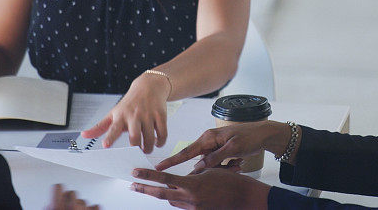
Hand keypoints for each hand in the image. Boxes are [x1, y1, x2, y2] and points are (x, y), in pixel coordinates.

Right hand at [47, 184, 98, 209]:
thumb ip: (50, 208)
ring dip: (80, 205)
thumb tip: (50, 205)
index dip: (58, 189)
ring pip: (83, 200)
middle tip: (67, 206)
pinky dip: (92, 209)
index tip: (59, 189)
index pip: (58, 187)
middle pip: (71, 192)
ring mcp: (84, 208)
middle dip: (69, 198)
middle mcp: (72, 205)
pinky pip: (95, 206)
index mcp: (59, 206)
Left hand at [80, 74, 169, 152]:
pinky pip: (162, 134)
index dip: (110, 138)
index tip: (105, 145)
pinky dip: (161, 142)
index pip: (113, 128)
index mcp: (120, 116)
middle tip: (138, 153)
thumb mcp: (113, 113)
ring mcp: (148, 115)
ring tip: (147, 148)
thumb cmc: (130, 103)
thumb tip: (83, 135)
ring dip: (149, 148)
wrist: (149, 86)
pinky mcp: (160, 115)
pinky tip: (157, 142)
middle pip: (135, 138)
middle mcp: (134, 115)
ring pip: (149, 139)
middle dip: (137, 149)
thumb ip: (100, 127)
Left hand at [132, 167, 268, 209]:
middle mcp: (190, 199)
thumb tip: (182, 179)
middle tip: (133, 185)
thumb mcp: (209, 171)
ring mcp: (194, 208)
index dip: (148, 176)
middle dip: (145, 189)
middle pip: (161, 194)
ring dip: (165, 194)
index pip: (164, 179)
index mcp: (192, 185)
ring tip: (155, 187)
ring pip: (172, 201)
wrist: (244, 198)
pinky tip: (180, 194)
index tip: (136, 173)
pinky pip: (183, 206)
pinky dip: (179, 199)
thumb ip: (193, 175)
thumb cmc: (231, 182)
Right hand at [156, 121, 279, 171]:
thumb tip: (199, 167)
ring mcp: (215, 146)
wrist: (265, 134)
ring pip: (210, 164)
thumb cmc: (250, 136)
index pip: (186, 151)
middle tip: (229, 167)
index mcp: (208, 138)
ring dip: (223, 168)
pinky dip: (227, 166)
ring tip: (239, 163)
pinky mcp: (222, 151)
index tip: (159, 167)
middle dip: (211, 169)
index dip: (172, 161)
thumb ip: (215, 158)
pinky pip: (218, 163)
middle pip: (200, 161)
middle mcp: (209, 141)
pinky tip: (239, 163)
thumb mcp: (232, 148)